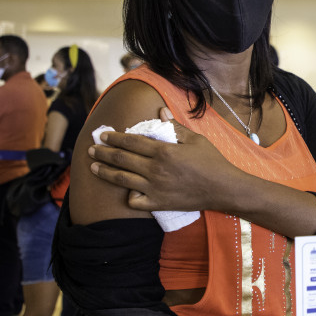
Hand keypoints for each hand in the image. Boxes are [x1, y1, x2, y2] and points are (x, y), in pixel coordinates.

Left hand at [87, 107, 240, 211]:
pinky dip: (128, 197)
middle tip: (92, 149)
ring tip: (94, 168)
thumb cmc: (212, 162)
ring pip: (122, 179)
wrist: (223, 188)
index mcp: (163, 151)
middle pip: (121, 159)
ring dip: (105, 172)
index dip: (114, 137)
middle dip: (103, 153)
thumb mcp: (196, 139)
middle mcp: (155, 169)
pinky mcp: (158, 203)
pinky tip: (125, 192)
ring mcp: (155, 188)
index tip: (103, 135)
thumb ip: (175, 127)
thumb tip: (160, 112)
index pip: (131, 142)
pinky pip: (135, 202)